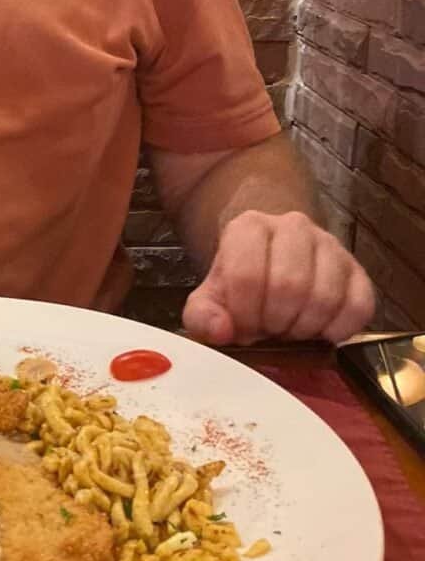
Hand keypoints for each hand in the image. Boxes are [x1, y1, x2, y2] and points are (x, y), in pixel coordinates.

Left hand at [182, 210, 374, 344]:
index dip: (243, 315)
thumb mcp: (207, 300)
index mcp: (248, 228)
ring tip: (287, 331)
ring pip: (325, 297)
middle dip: (273, 322)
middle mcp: (293, 226)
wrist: (268, 268)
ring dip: (302, 328)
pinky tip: (316, 335)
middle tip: (265, 331)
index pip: (247, 276)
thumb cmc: (236, 287)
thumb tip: (221, 331)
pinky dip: (336, 331)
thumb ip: (202, 316)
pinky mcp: (357, 270)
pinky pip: (358, 307)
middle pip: (290, 286)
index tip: (240, 329)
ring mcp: (330, 245)